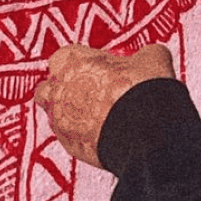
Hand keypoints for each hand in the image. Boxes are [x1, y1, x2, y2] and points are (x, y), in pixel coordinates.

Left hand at [33, 43, 176, 167]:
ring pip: (52, 113)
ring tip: (92, 114)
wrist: (144, 133)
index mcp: (77, 63)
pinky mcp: (70, 145)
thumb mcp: (152, 58)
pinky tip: (100, 134)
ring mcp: (62, 119)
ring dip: (66, 112)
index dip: (79, 61)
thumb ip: (142, 55)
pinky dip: (79, 134)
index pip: (63, 56)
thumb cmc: (143, 91)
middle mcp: (62, 90)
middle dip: (63, 87)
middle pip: (48, 86)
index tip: (96, 67)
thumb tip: (147, 58)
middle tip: (89, 90)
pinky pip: (67, 137)